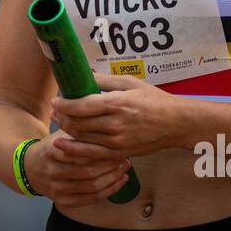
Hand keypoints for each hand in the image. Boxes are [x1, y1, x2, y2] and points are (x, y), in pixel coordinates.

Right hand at [23, 129, 132, 209]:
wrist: (31, 169)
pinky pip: (89, 199)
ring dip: (112, 179)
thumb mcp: (60, 134)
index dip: (101, 151)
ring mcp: (56, 188)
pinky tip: (118, 182)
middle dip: (110, 165)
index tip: (116, 146)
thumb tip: (103, 122)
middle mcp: (52, 170)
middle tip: (124, 157)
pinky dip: (108, 192)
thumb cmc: (53, 148)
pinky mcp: (62, 200)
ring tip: (124, 169)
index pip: (79, 152)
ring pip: (91, 186)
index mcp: (51, 150)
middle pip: (88, 171)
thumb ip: (78, 130)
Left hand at [50, 72, 189, 157]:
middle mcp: (116, 124)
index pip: (81, 106)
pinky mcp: (120, 153)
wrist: (175, 123)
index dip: (64, 104)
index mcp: (117, 103)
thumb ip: (104, 80)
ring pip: (83, 138)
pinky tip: (65, 145)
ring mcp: (118, 142)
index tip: (56, 100)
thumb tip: (83, 75)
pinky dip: (76, 150)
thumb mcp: (130, 82)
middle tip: (55, 110)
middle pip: (78, 123)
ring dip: (66, 130)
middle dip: (62, 116)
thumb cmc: (153, 99)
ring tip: (58, 122)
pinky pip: (92, 154)